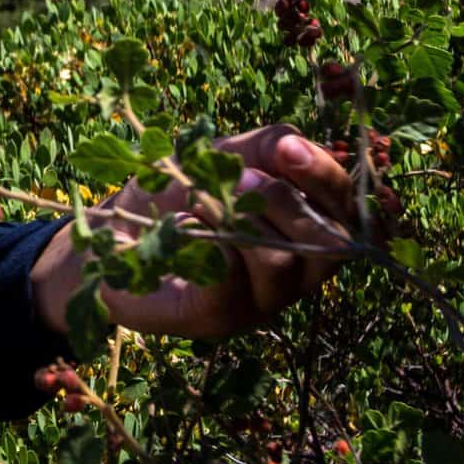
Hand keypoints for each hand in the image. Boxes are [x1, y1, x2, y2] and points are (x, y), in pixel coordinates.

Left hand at [30, 124, 358, 339]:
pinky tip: (182, 228)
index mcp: (309, 231)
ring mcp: (260, 301)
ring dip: (242, 219)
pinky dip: (206, 243)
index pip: (348, 212)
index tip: (288, 148)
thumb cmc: (178, 192)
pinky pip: (230, 280)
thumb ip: (267, 146)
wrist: (114, 232)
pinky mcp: (216, 319)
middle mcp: (297, 274)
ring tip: (202, 200)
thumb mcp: (225, 155)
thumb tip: (292, 144)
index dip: (325, 178)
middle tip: (240, 178)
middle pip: (332, 245)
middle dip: (285, 201)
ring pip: (283, 263)